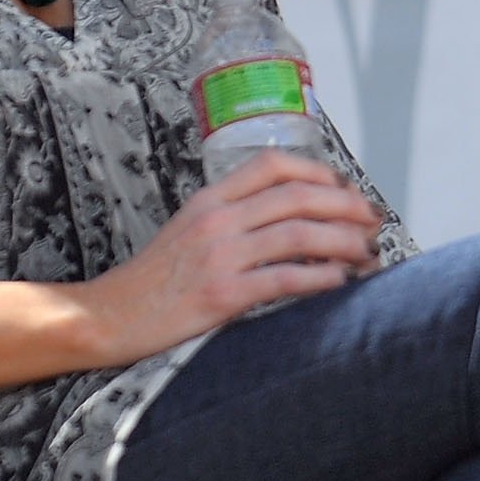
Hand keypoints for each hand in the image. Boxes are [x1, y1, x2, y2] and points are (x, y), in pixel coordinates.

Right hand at [77, 150, 381, 361]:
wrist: (107, 316)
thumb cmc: (151, 280)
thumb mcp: (187, 231)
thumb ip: (232, 216)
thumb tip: (288, 217)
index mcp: (209, 199)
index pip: (272, 165)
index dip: (318, 172)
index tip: (343, 187)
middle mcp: (217, 219)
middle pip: (298, 196)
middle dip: (346, 205)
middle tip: (372, 220)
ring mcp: (220, 255)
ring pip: (300, 234)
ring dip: (344, 241)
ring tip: (367, 252)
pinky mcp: (222, 294)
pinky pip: (286, 278)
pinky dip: (322, 276)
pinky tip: (341, 279)